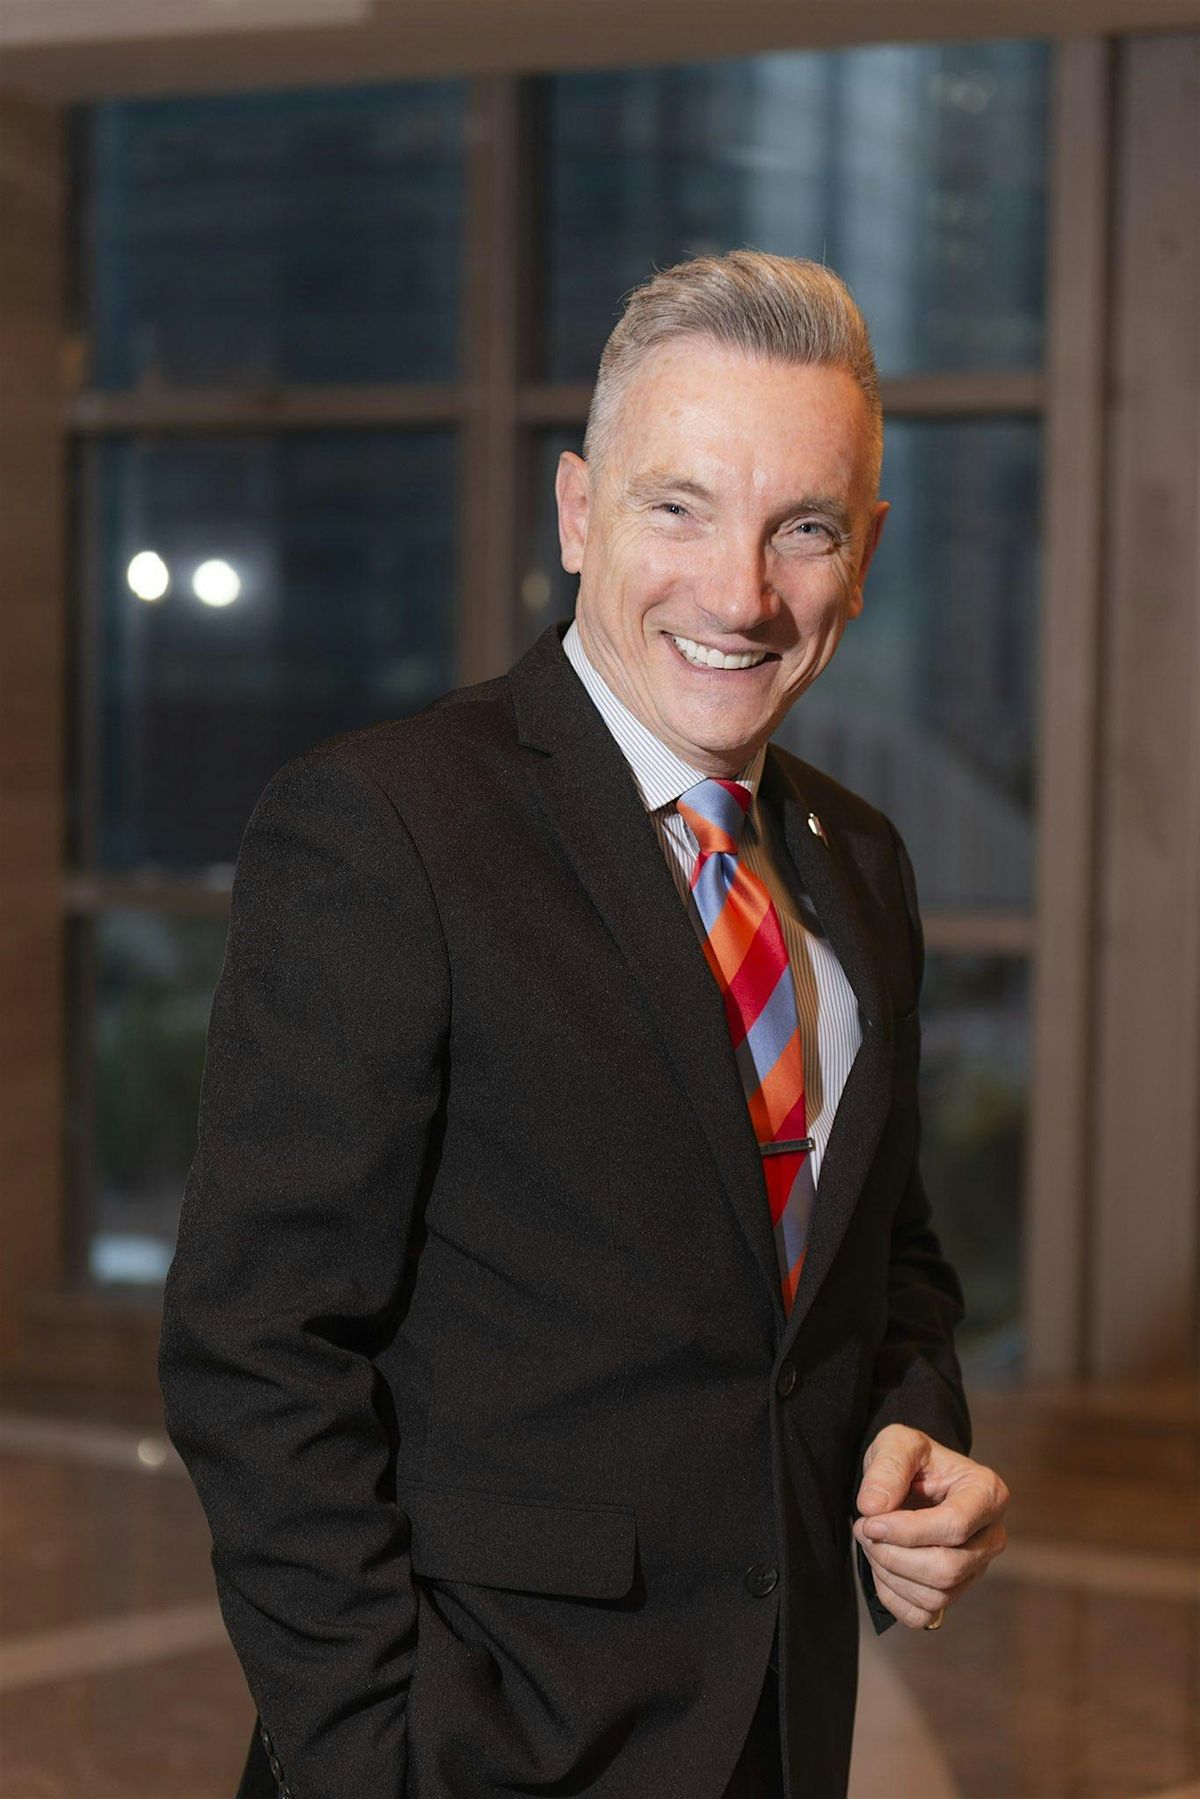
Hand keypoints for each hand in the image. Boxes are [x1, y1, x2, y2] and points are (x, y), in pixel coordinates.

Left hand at [852, 1424, 1008, 1629]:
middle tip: (863, 1530)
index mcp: (988, 1493)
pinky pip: (923, 1616)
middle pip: (947, 1569)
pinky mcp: (956, 1593)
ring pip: (935, 1596)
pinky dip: (891, 1596)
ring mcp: (976, 1569)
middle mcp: (991, 1536)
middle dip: (894, 1555)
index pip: (955, 1527)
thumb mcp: (897, 1443)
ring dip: (889, 1573)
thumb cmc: (911, 1459)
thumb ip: (886, 1468)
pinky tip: (881, 1565)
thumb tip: (873, 1508)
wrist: (912, 1479)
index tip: (869, 1520)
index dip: (907, 1531)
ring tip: (871, 1541)